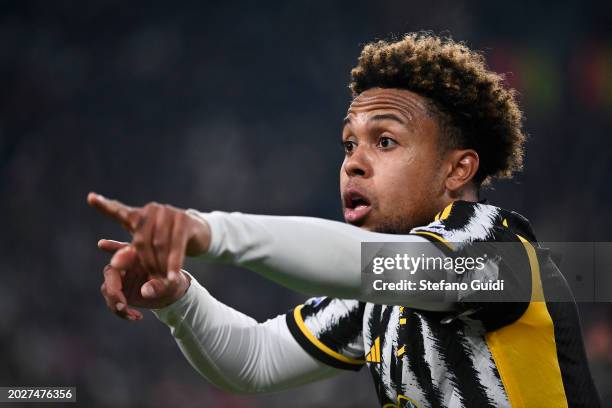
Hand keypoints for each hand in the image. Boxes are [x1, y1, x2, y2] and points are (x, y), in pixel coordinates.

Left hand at [87, 192, 210, 276]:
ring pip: (159, 245)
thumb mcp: (148, 253)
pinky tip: (171, 278)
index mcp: (138, 216)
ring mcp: (169, 212)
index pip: (119, 211)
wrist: (198, 237)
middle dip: (146, 264)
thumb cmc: (168, 246)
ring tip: (164, 281)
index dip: (104, 206)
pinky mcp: (184, 219)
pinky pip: (176, 246)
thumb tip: (113, 265)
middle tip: (153, 280)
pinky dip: (173, 264)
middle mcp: (151, 209)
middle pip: (141, 241)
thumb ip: (129, 257)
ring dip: (161, 266)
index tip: (90, 198)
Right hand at [98, 239, 190, 319]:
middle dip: (113, 288)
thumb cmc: (173, 280)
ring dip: (115, 302)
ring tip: (128, 311)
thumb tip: (144, 292)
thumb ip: (159, 285)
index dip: (112, 246)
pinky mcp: (119, 291)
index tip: (102, 244)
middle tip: (122, 304)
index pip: (124, 249)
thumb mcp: (171, 283)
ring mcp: (121, 277)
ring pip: (107, 287)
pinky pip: (112, 301)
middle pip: (111, 271)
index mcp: (140, 254)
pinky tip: (136, 317)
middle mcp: (127, 263)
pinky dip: (120, 311)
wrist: (171, 293)